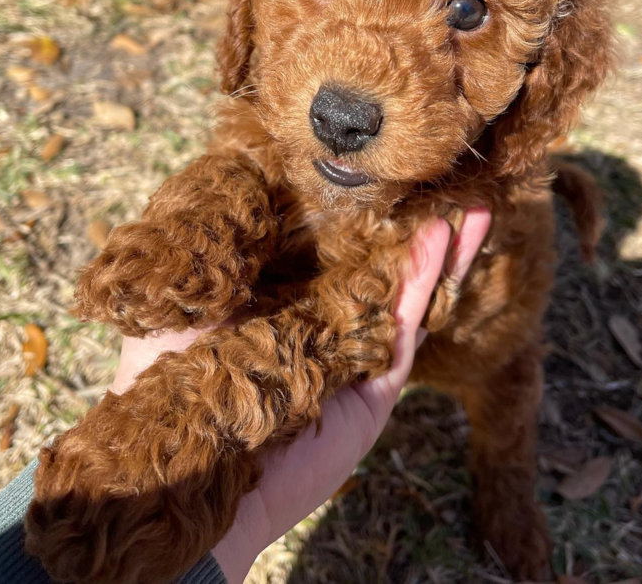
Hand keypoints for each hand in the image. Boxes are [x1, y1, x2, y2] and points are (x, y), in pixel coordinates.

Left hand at [111, 209, 491, 583]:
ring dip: (440, 250)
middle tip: (448, 184)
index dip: (358, 211)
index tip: (380, 170)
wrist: (184, 471)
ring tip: (474, 207)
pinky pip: (404, 328)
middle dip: (414, 227)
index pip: (331, 248)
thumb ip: (214, 251)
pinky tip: (444, 241)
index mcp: (282, 300)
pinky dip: (425, 283)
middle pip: (380, 268)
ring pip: (405, 293)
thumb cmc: (168, 379)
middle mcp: (323, 323)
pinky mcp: (373, 389)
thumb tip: (227, 190)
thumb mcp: (183, 297)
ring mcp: (352, 355)